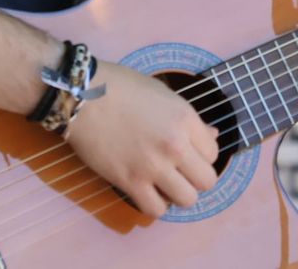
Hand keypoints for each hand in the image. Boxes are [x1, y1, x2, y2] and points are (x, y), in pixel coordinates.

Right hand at [63, 59, 219, 218]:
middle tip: (180, 171)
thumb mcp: (165, 95)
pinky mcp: (130, 182)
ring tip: (164, 183)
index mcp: (186, 119)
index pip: (213, 153)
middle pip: (207, 181)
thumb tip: (212, 135)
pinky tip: (147, 191)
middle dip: (196, 178)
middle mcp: (175, 145)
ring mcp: (153, 166)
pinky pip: (156, 210)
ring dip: (178, 194)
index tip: (187, 152)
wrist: (84, 96)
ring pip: (187, 200)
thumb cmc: (123, 88)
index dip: (201, 154)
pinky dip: (155, 204)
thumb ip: (190, 120)